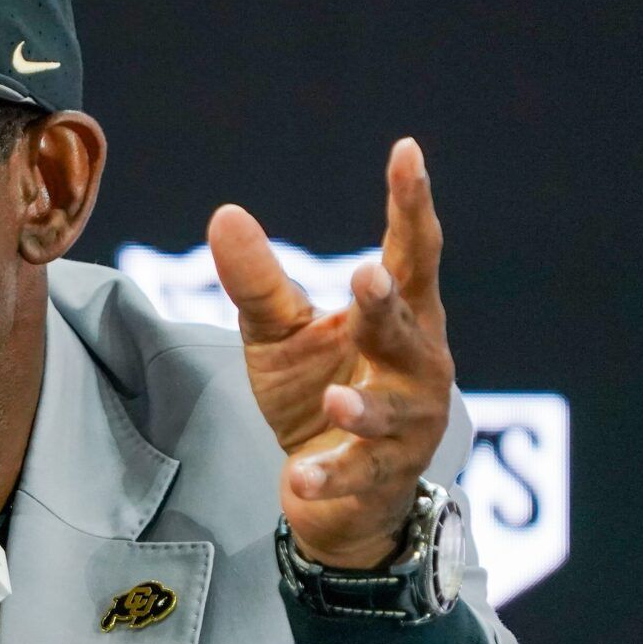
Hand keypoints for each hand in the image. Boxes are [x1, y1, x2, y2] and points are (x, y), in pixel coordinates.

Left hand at [207, 138, 455, 568]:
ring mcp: (407, 425)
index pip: (410, 253)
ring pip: (390, 411)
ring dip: (364, 404)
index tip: (407, 152)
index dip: (411, 204)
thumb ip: (260, 281)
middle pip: (405, 328)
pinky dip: (330, 477)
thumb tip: (225, 212)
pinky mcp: (382, 477)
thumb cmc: (317, 392)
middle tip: (367, 274)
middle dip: (386, 306)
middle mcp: (417, 364)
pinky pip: (356, 476)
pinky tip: (300, 479)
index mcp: (401, 315)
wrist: (336, 492)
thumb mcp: (280, 333)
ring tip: (335, 397)